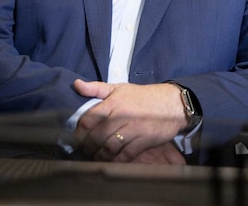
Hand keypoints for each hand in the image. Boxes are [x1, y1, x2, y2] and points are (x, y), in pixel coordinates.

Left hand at [72, 79, 186, 161]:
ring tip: (95, 157)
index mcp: (113, 102)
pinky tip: (111, 161)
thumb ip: (96, 88)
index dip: (79, 132)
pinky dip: (115, 161)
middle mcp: (121, 116)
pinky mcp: (143, 141)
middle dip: (87, 147)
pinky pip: (125, 155)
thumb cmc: (143, 96)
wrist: (172, 103)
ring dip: (99, 156)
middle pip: (96, 137)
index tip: (77, 138)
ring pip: (109, 148)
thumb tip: (76, 85)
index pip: (88, 120)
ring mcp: (133, 129)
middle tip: (84, 151)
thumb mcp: (119, 88)